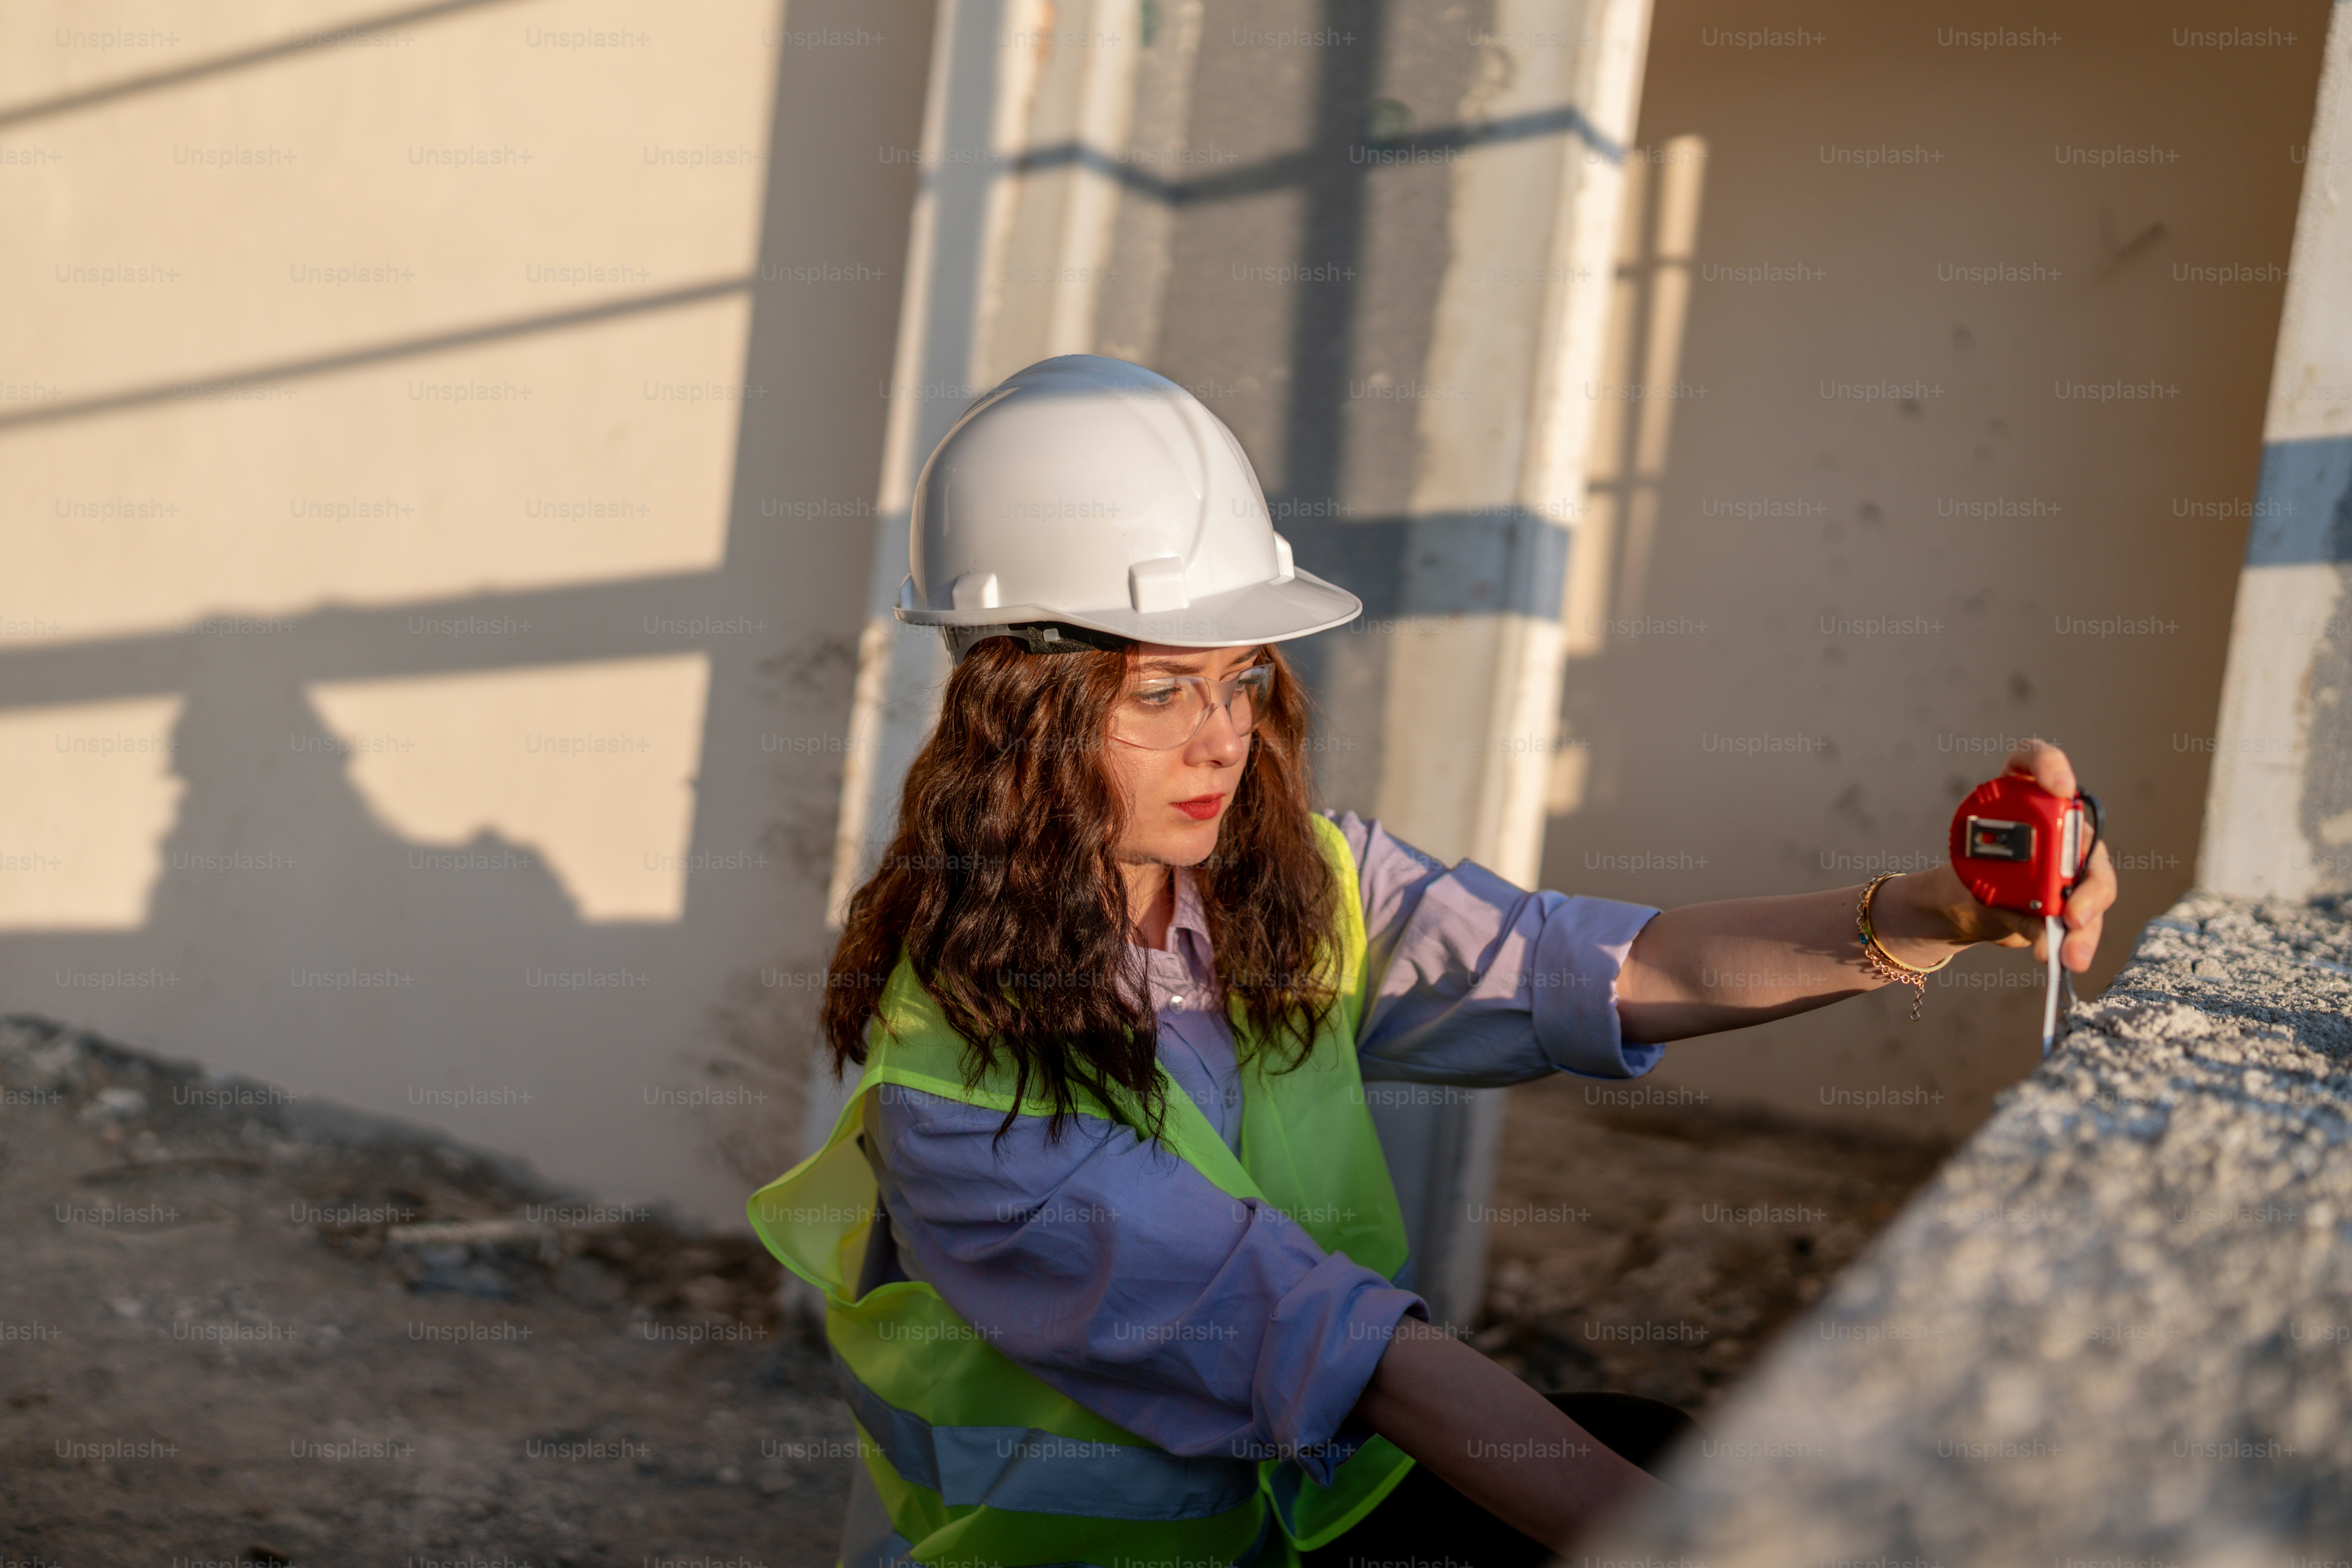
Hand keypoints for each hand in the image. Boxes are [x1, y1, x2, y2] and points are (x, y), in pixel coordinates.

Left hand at [1875, 740, 2117, 972]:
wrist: (1963, 908)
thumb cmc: (1969, 880)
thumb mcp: (1975, 887)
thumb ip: (2007, 900)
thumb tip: (2045, 928)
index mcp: (2018, 796)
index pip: (2033, 759)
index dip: (2050, 765)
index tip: (2061, 788)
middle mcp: (2053, 821)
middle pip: (2079, 837)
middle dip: (2083, 880)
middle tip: (2072, 914)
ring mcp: (2071, 856)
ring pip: (2094, 882)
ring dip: (2087, 920)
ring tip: (2070, 953)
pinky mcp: (2079, 890)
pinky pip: (2089, 913)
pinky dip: (2082, 937)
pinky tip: (2071, 957)